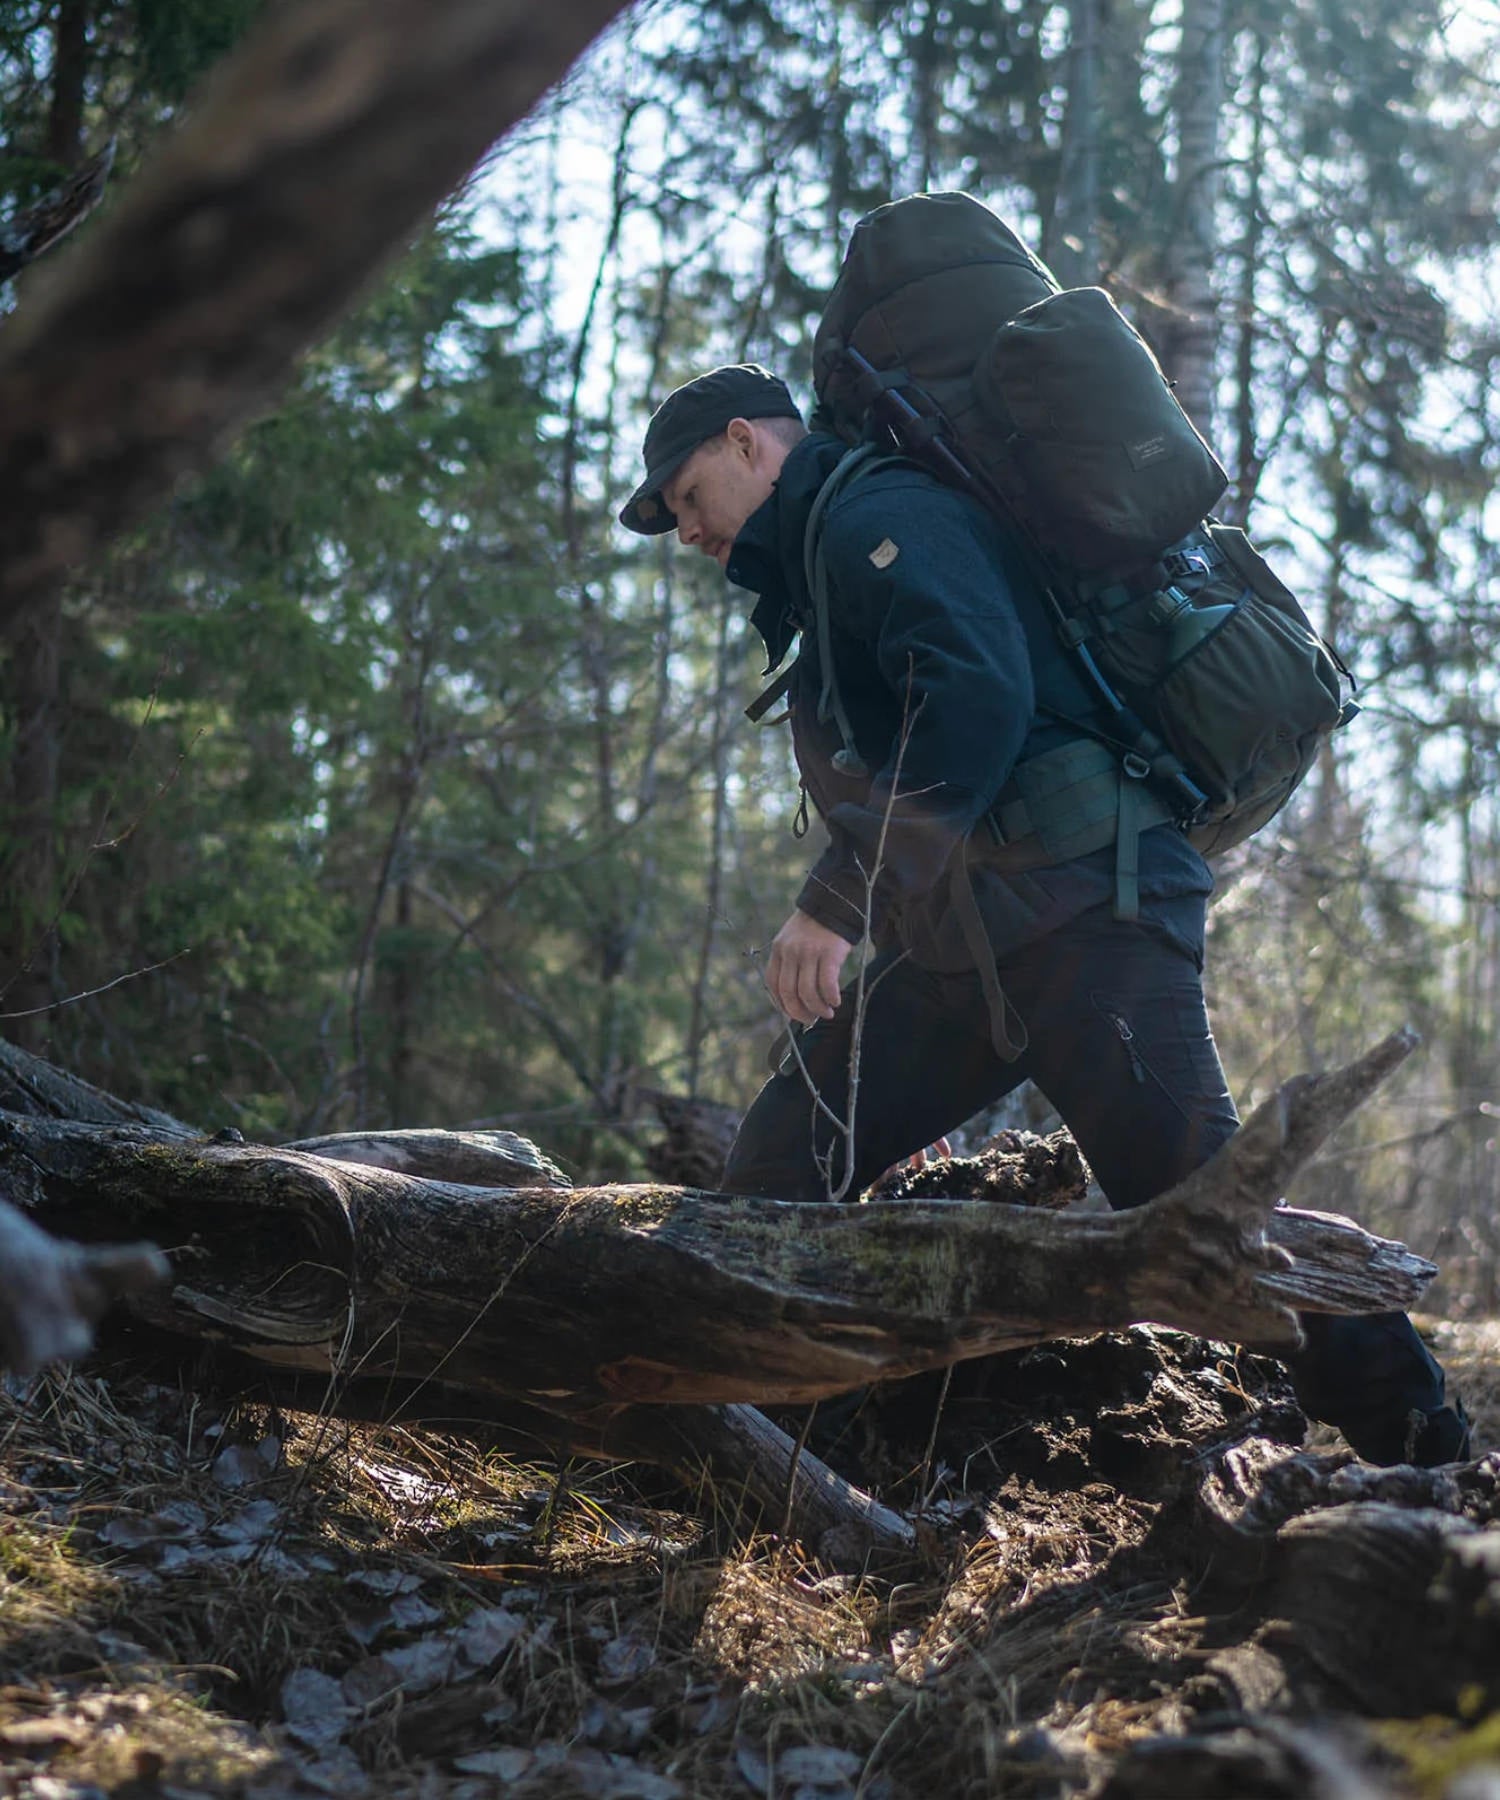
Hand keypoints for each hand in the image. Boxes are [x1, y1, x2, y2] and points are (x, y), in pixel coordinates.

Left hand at [766, 909, 852, 1023]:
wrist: (834, 903)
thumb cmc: (815, 928)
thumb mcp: (792, 941)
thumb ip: (790, 964)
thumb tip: (795, 999)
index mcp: (778, 950)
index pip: (772, 984)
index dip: (781, 1004)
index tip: (793, 1014)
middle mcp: (790, 952)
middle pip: (789, 992)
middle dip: (799, 1012)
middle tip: (811, 1020)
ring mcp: (809, 952)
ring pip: (808, 992)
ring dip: (818, 1008)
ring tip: (827, 1012)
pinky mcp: (829, 953)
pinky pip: (827, 984)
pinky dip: (830, 998)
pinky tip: (835, 1001)